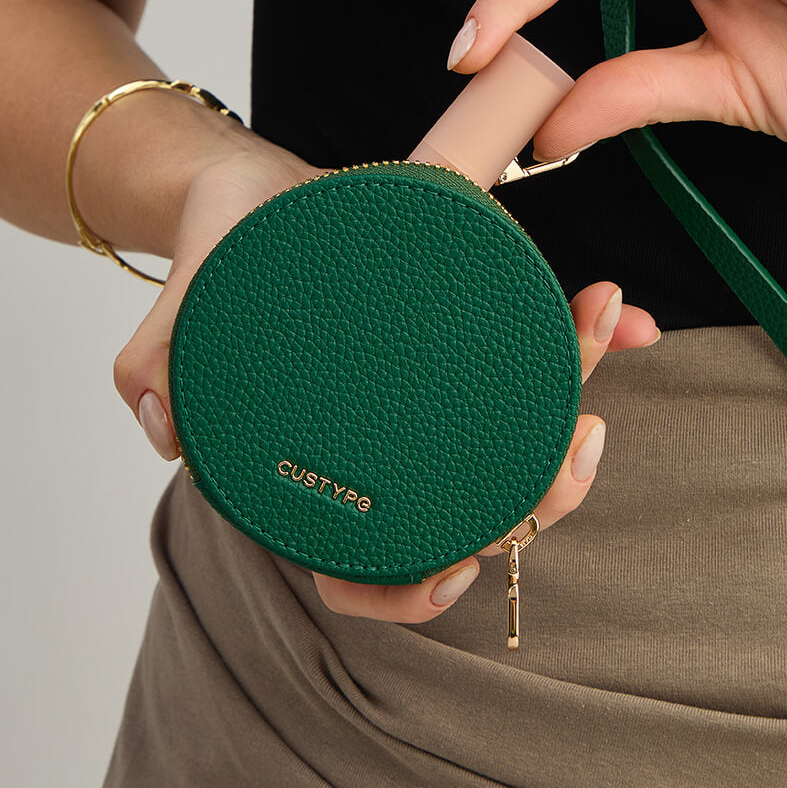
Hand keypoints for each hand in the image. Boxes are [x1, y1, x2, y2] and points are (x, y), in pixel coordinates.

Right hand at [113, 132, 658, 623]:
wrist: (247, 193)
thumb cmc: (221, 252)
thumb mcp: (184, 300)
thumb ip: (156, 360)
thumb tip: (159, 430)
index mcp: (319, 467)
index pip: (363, 567)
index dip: (412, 594)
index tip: (461, 569)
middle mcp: (383, 447)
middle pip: (472, 508)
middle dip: (546, 486)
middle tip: (580, 436)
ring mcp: (425, 401)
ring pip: (516, 440)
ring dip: (577, 397)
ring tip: (600, 327)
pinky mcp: (458, 346)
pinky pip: (527, 365)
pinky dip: (580, 348)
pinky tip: (630, 322)